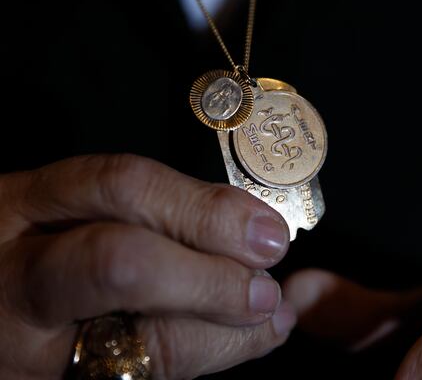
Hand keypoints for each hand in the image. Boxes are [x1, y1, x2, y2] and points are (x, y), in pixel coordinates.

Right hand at [0, 154, 295, 378]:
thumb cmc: (32, 253)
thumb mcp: (71, 210)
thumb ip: (154, 210)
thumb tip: (254, 229)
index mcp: (22, 207)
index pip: (122, 188)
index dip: (205, 209)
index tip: (263, 228)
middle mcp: (19, 280)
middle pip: (124, 266)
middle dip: (213, 279)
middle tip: (266, 287)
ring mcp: (31, 350)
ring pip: (145, 345)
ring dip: (227, 334)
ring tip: (270, 316)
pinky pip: (150, 378)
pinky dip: (211, 358)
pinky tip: (241, 342)